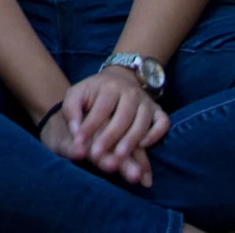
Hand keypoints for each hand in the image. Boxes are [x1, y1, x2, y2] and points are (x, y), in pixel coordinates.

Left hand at [50, 69, 168, 185]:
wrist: (121, 78)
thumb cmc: (94, 92)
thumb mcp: (77, 94)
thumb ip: (71, 110)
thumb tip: (76, 132)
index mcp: (109, 87)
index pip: (101, 108)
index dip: (89, 126)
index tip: (79, 142)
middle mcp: (130, 93)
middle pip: (123, 116)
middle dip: (110, 137)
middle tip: (97, 155)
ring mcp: (146, 102)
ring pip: (143, 122)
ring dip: (131, 140)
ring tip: (119, 157)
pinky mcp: (158, 111)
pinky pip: (163, 123)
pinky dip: (155, 134)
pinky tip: (142, 145)